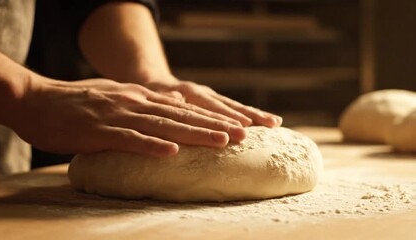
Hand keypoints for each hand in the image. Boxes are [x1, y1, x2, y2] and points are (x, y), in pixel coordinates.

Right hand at [10, 77, 245, 156]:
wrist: (37, 99)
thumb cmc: (78, 103)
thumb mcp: (119, 96)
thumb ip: (147, 102)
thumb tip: (175, 104)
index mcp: (140, 97)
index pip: (183, 109)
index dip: (211, 117)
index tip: (237, 126)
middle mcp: (135, 102)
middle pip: (181, 115)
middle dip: (213, 124)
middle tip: (242, 134)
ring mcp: (119, 115)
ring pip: (163, 126)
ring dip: (194, 134)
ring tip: (221, 142)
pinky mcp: (100, 131)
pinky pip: (130, 139)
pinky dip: (151, 146)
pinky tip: (171, 152)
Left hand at [144, 76, 282, 126]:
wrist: (155, 83)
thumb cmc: (150, 97)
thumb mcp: (152, 96)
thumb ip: (166, 99)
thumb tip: (177, 100)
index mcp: (187, 93)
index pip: (208, 108)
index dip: (224, 119)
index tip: (240, 130)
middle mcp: (203, 93)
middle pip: (227, 106)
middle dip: (246, 117)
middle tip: (266, 127)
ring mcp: (211, 96)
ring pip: (236, 105)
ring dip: (255, 114)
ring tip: (275, 123)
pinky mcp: (216, 100)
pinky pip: (236, 107)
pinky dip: (252, 114)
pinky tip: (270, 122)